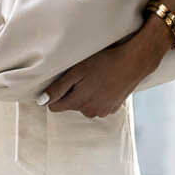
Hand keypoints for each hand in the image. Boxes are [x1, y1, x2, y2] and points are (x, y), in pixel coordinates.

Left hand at [39, 17, 174, 115]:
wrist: (134, 62)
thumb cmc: (103, 62)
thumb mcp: (77, 71)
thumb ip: (58, 88)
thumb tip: (41, 101)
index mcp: (77, 103)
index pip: (54, 107)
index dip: (55, 94)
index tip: (61, 82)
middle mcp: (89, 112)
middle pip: (71, 106)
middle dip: (72, 94)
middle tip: (82, 76)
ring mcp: (102, 112)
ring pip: (85, 106)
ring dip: (86, 96)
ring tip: (95, 79)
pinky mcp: (113, 109)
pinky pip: (99, 106)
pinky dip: (99, 97)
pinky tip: (105, 84)